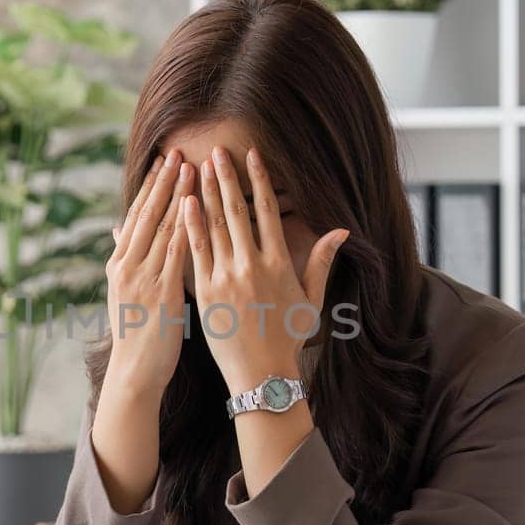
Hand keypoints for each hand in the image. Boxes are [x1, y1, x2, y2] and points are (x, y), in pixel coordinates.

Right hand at [100, 150, 196, 401]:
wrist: (134, 371)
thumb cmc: (135, 335)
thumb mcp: (122, 293)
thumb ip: (124, 259)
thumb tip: (118, 230)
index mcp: (118, 264)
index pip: (136, 216)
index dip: (150, 187)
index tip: (163, 162)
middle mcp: (127, 265)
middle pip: (148, 214)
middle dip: (164, 181)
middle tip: (178, 152)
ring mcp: (143, 277)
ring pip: (163, 226)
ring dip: (179, 195)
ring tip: (192, 168)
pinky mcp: (162, 291)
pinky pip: (176, 251)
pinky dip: (187, 226)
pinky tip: (198, 207)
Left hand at [182, 145, 348, 395]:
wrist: (262, 373)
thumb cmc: (288, 337)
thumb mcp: (311, 299)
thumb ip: (321, 261)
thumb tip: (341, 230)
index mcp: (279, 263)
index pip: (268, 210)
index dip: (259, 179)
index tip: (252, 154)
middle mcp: (252, 265)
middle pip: (237, 211)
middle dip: (226, 178)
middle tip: (216, 151)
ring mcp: (226, 278)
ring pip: (213, 226)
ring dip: (204, 194)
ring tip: (196, 167)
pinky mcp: (205, 292)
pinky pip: (195, 252)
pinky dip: (189, 226)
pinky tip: (183, 203)